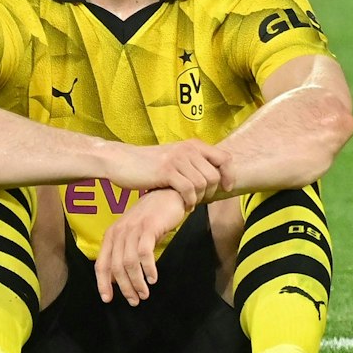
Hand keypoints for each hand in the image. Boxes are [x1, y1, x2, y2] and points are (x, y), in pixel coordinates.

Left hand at [95, 188, 186, 304]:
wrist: (169, 194)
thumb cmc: (152, 216)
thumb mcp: (133, 233)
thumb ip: (125, 251)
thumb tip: (120, 278)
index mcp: (112, 235)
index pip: (102, 264)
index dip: (103, 284)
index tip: (108, 299)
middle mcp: (119, 232)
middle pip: (116, 267)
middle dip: (125, 287)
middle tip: (135, 300)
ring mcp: (133, 229)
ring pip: (129, 263)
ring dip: (137, 282)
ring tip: (144, 294)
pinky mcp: (148, 227)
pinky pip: (145, 254)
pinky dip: (148, 269)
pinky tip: (153, 278)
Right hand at [106, 138, 228, 207]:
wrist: (122, 160)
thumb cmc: (149, 163)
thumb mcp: (175, 157)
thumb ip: (192, 162)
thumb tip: (213, 177)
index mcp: (193, 145)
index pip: (225, 158)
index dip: (229, 175)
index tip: (226, 188)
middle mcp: (188, 150)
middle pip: (214, 175)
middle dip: (211, 192)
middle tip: (202, 200)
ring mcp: (177, 160)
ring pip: (202, 183)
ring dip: (199, 198)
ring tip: (191, 203)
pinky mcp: (166, 171)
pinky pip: (188, 190)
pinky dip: (190, 201)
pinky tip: (185, 206)